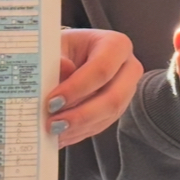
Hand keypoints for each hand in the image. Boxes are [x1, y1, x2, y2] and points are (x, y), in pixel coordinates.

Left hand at [45, 29, 141, 148]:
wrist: (70, 55)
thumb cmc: (64, 47)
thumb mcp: (57, 46)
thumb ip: (57, 57)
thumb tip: (64, 67)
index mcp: (116, 45)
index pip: (102, 68)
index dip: (78, 88)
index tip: (52, 101)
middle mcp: (128, 68)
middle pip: (113, 98)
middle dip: (81, 114)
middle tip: (52, 123)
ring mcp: (126, 91)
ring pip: (108, 116)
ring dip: (78, 127)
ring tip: (52, 130)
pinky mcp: (118, 109)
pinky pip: (102, 125)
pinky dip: (79, 132)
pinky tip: (60, 134)